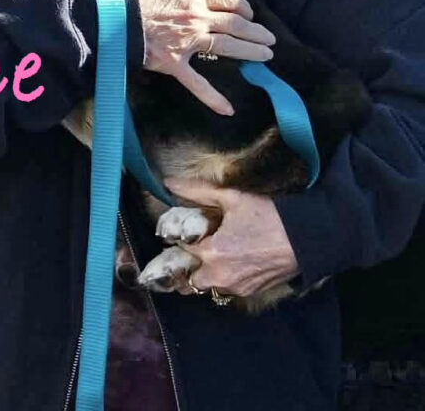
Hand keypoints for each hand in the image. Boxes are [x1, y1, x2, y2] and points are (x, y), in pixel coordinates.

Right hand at [120, 0, 275, 115]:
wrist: (106, 13)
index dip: (242, 5)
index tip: (249, 12)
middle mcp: (197, 18)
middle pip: (236, 24)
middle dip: (256, 31)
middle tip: (269, 39)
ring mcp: (188, 42)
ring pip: (228, 47)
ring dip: (250, 52)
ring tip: (267, 56)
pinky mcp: (174, 63)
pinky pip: (197, 83)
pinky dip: (213, 98)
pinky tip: (228, 109)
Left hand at [164, 178, 298, 297]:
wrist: (305, 239)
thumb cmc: (269, 216)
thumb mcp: (232, 198)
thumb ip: (196, 191)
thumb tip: (168, 182)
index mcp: (211, 253)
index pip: (178, 251)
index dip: (175, 239)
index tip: (175, 231)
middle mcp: (219, 277)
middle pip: (186, 279)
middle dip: (182, 266)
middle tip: (185, 249)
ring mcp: (235, 288)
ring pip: (204, 288)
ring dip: (199, 275)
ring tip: (203, 256)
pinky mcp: (249, 292)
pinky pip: (223, 291)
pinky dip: (219, 280)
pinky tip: (224, 263)